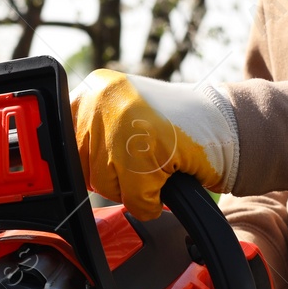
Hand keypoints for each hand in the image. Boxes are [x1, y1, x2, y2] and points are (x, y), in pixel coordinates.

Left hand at [71, 69, 239, 219]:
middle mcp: (105, 99)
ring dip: (134, 188)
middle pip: (84, 169)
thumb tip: (61, 170)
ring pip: (108, 186)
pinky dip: (152, 200)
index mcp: (95, 88)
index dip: (86, 162)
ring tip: (157, 162)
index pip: (63, 144)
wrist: (226, 125)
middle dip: (113, 175)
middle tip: (143, 157)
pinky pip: (135, 198)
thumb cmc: (174, 127)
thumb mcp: (123, 116)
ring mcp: (126, 122)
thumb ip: (91, 134)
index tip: (108, 163)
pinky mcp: (149, 150)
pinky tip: (168, 175)